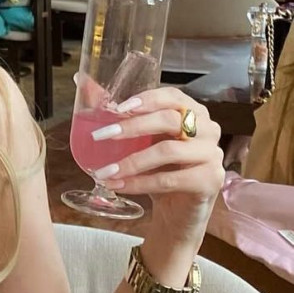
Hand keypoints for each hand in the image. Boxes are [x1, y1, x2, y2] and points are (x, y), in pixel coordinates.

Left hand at [92, 87, 223, 245]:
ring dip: (131, 162)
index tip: (117, 108)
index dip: (146, 99)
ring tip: (104, 171)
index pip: (172, 96)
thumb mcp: (140, 141)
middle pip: (169, 120)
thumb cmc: (160, 169)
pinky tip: (118, 186)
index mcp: (192, 112)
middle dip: (132, 127)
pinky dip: (139, 183)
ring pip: (168, 151)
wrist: (178, 210)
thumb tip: (81, 82)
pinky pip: (169, 180)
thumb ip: (117, 113)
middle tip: (100, 136)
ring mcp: (212, 155)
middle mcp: (208, 129)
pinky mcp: (210, 180)